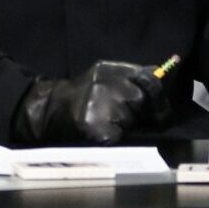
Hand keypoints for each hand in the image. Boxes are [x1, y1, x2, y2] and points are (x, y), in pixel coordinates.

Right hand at [13, 61, 170, 143]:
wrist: (47, 110)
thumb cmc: (81, 95)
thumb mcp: (103, 76)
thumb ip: (131, 75)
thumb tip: (161, 72)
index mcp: (107, 69)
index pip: (145, 77)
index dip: (158, 93)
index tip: (161, 109)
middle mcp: (103, 84)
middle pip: (140, 100)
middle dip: (139, 112)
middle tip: (126, 117)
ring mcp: (98, 105)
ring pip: (130, 119)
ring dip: (125, 125)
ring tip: (106, 123)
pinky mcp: (94, 127)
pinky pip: (118, 135)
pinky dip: (114, 138)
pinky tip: (100, 133)